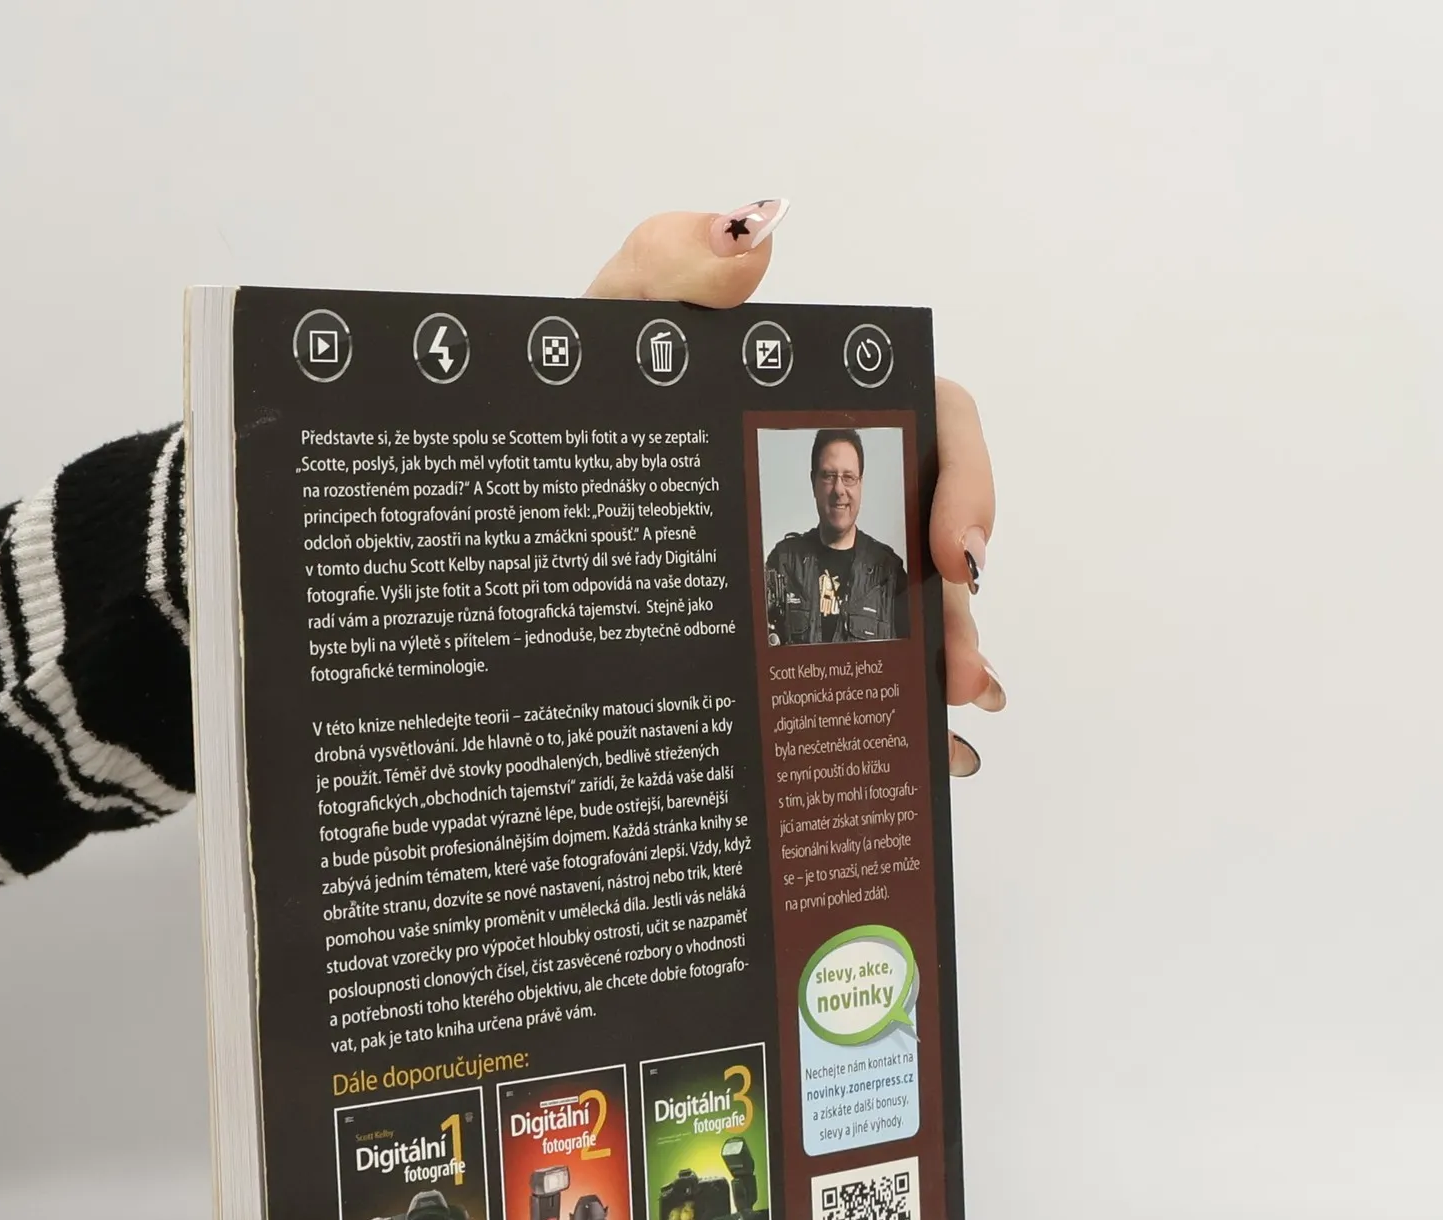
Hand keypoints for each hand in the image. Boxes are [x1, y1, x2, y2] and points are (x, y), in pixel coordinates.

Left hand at [586, 206, 1001, 777]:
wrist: (482, 526)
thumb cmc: (550, 421)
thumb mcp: (595, 344)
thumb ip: (662, 274)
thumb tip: (750, 234)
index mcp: (800, 409)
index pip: (923, 419)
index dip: (961, 476)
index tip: (957, 548)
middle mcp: (813, 487)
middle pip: (926, 538)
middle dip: (957, 605)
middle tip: (957, 669)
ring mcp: (793, 567)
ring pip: (899, 617)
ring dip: (937, 667)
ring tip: (945, 720)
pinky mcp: (766, 642)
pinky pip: (844, 682)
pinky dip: (892, 721)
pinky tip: (923, 762)